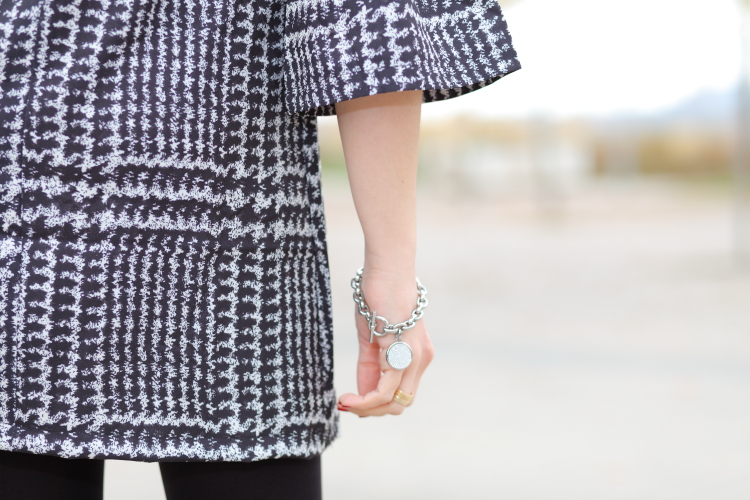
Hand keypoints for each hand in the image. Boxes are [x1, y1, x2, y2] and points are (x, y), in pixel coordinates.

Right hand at [337, 287, 433, 416]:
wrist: (387, 271)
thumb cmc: (379, 296)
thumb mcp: (371, 337)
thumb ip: (370, 365)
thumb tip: (361, 393)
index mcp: (416, 355)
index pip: (401, 394)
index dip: (377, 404)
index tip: (351, 402)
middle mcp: (421, 359)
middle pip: (401, 404)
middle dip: (373, 412)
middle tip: (348, 405)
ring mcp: (415, 357)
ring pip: (396, 401)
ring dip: (367, 409)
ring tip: (345, 404)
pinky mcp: (403, 352)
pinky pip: (386, 389)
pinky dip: (367, 400)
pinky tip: (349, 399)